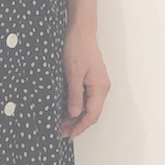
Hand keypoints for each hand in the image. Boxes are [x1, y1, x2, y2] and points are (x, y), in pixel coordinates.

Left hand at [60, 24, 109, 138]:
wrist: (81, 30)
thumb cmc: (78, 47)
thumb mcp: (73, 73)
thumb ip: (75, 95)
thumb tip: (74, 113)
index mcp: (100, 87)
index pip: (92, 114)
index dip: (80, 126)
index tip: (69, 134)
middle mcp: (101, 87)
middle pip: (91, 113)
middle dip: (77, 124)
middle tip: (62, 131)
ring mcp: (97, 83)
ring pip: (88, 106)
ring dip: (76, 116)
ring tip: (62, 123)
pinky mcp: (91, 79)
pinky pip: (86, 98)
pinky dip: (77, 106)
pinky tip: (67, 110)